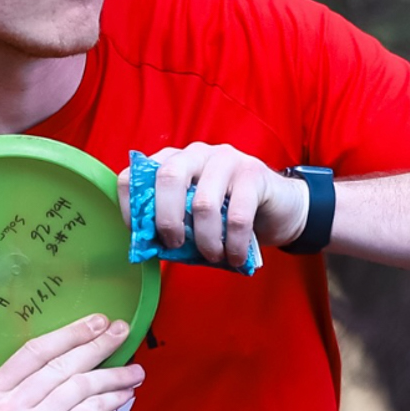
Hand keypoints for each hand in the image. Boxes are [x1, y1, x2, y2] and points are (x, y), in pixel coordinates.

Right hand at [0, 316, 143, 410]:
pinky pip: (94, 406)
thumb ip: (36, 385)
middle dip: (96, 344)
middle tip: (122, 330)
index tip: (96, 321)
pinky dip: (114, 396)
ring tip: (134, 370)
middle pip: (60, 364)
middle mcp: (6, 409)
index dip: (69, 333)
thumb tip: (83, 341)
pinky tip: (127, 391)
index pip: (32, 351)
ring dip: (113, 373)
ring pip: (81, 384)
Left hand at [117, 142, 309, 268]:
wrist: (278, 207)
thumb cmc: (229, 215)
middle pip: (168, 178)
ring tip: (213, 256)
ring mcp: (226, 159)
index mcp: (174, 161)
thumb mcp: (195, 218)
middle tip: (174, 245)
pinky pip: (237, 215)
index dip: (130, 207)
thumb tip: (152, 247)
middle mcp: (196, 153)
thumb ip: (175, 224)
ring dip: (206, 240)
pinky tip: (235, 257)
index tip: (141, 236)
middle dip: (167, 220)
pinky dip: (233, 244)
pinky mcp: (253, 173)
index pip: (136, 175)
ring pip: (203, 203)